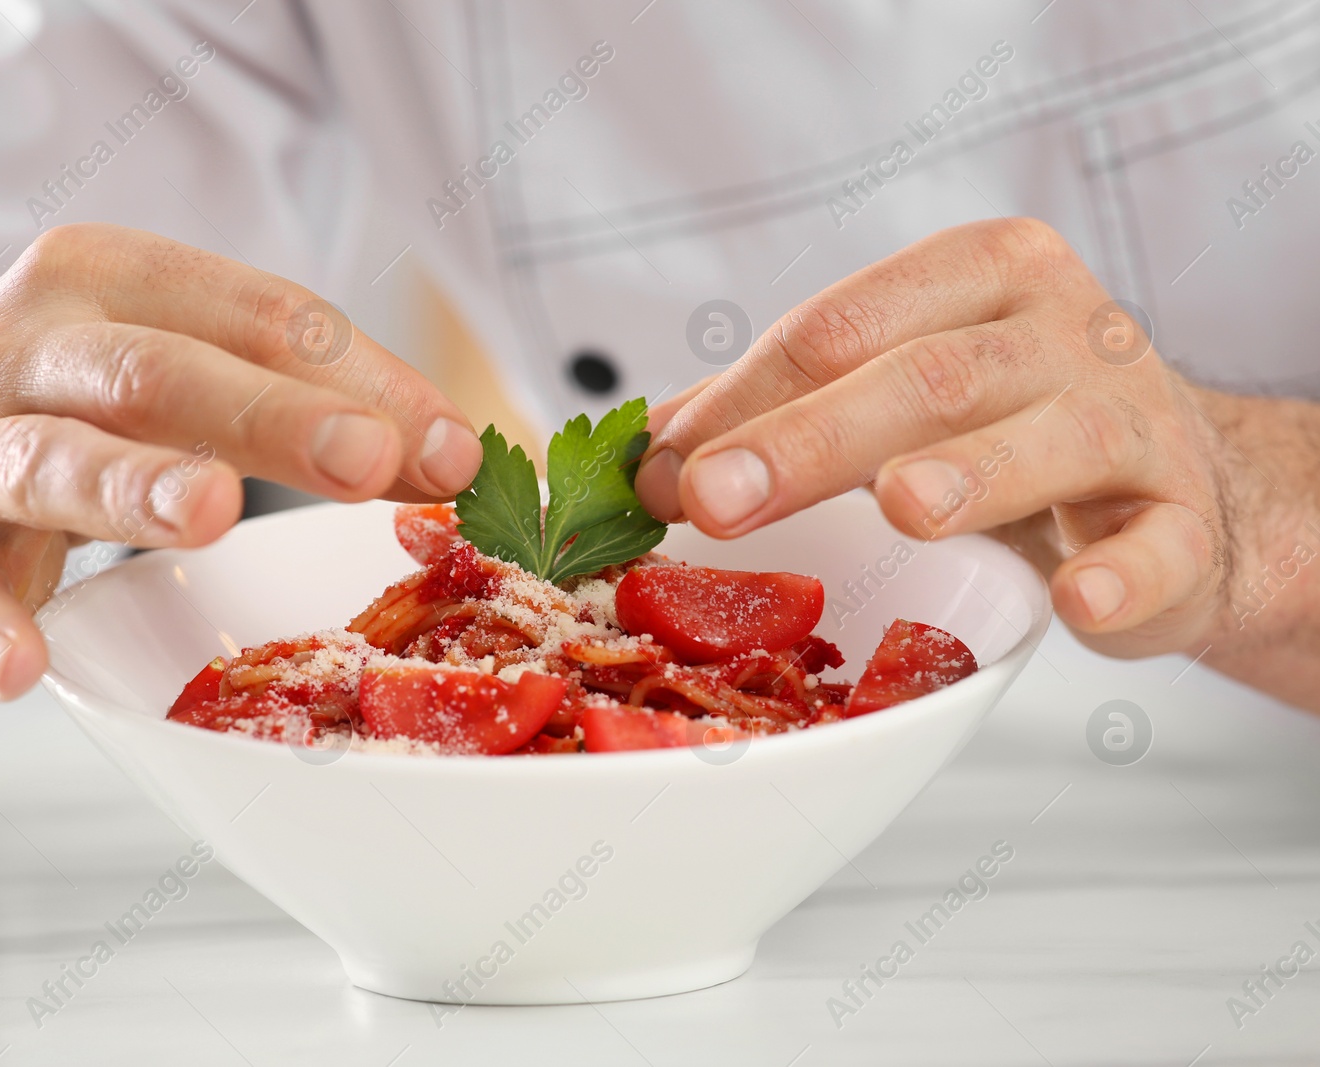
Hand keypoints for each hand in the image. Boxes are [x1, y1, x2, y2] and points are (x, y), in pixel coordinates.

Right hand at [0, 223, 482, 699]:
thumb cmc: (70, 422)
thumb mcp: (183, 389)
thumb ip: (306, 411)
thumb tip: (453, 457)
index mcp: (113, 281)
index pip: (261, 316)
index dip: (364, 380)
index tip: (455, 452)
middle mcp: (29, 347)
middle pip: (161, 372)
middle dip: (271, 416)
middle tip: (367, 462)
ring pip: (51, 460)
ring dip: (133, 484)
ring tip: (209, 513)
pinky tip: (22, 669)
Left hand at [636, 217, 1245, 659]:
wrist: (1171, 481)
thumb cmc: (1000, 424)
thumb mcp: (891, 388)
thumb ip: (778, 406)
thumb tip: (650, 449)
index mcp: (976, 274)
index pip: (839, 328)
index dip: (743, 400)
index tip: (661, 472)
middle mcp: (1061, 329)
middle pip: (925, 377)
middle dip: (812, 439)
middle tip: (719, 497)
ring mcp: (1133, 419)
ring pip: (1049, 440)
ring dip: (971, 477)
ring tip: (903, 508)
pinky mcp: (1185, 516)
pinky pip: (1161, 545)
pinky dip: (1124, 574)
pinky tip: (1081, 599)